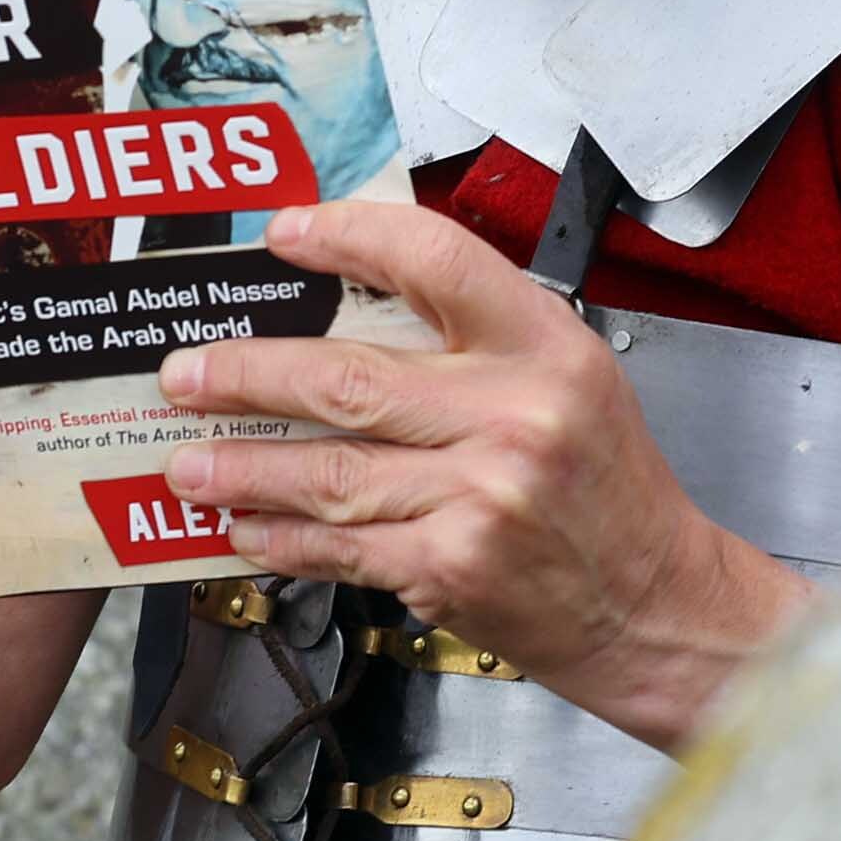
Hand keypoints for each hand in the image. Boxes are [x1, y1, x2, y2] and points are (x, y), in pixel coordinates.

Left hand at [158, 200, 812, 750]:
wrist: (656, 605)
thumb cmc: (606, 488)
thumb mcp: (570, 377)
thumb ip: (477, 336)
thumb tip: (348, 301)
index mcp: (545, 346)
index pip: (434, 260)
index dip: (349, 238)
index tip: (286, 234)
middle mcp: (514, 414)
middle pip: (348, 378)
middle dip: (247, 374)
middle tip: (183, 372)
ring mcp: (481, 496)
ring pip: (330, 472)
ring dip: (243, 467)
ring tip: (188, 460)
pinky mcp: (453, 567)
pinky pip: (343, 547)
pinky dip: (284, 539)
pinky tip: (245, 527)